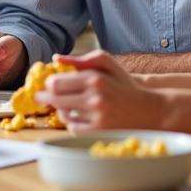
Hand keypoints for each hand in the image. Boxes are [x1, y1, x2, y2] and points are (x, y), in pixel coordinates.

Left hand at [35, 50, 166, 131]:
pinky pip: (73, 128)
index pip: (56, 82)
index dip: (48, 84)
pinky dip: (72, 123)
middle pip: (55, 99)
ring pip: (63, 114)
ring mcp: (96, 117)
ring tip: (64, 105)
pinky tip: (77, 116)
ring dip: (61, 110)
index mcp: (95, 78)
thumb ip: (83, 59)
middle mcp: (94, 98)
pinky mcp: (99, 132)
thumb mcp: (109, 65)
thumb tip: (56, 58)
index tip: (47, 84)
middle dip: (45, 97)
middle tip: (41, 97)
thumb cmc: (126, 86)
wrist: (149, 111)